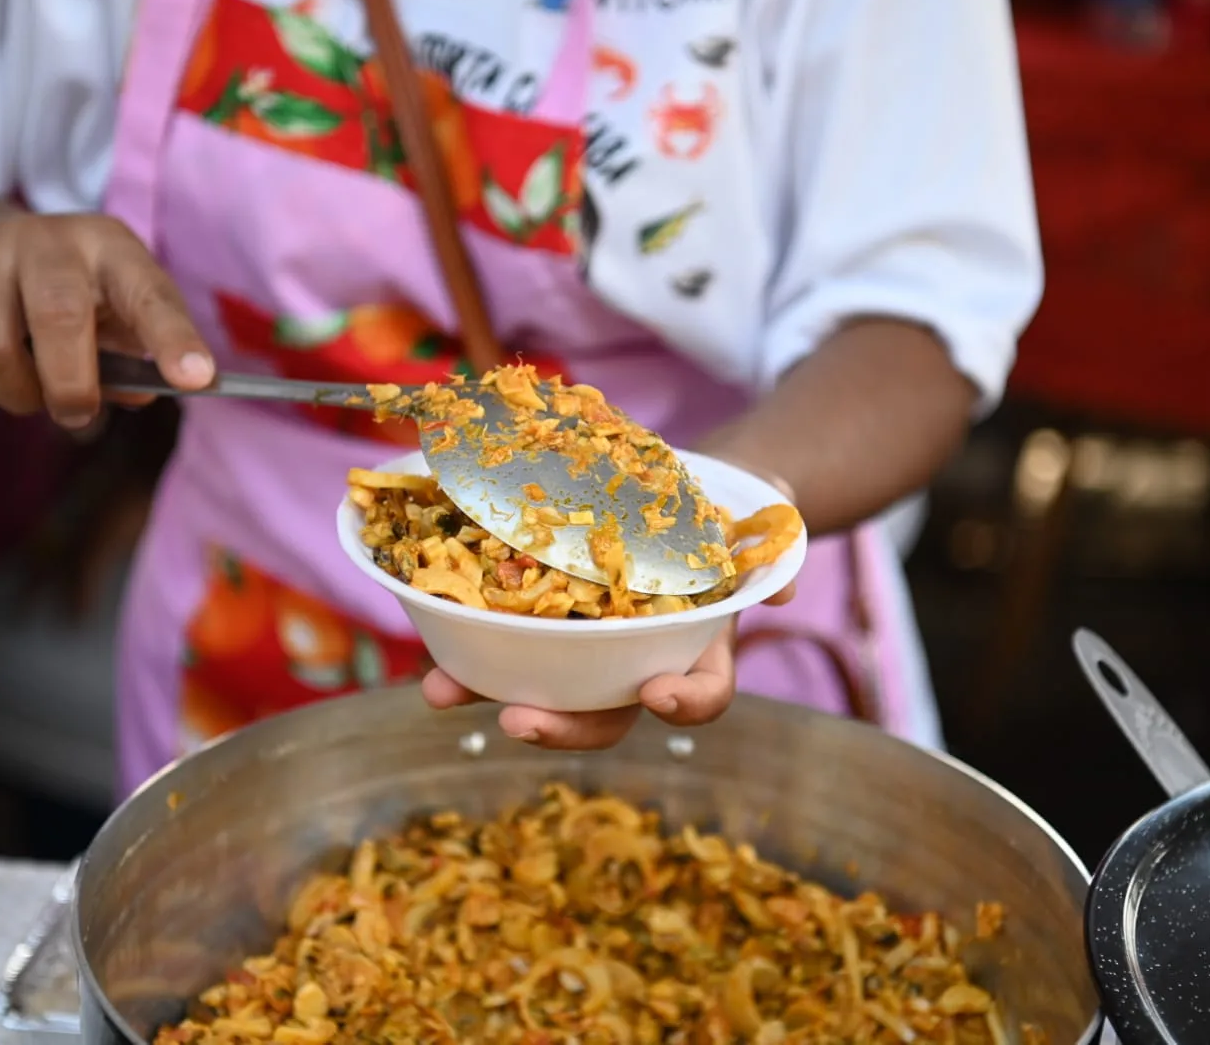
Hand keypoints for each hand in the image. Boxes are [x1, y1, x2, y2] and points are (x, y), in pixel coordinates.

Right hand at [0, 212, 214, 428]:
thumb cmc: (79, 291)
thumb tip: (143, 393)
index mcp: (110, 247)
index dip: (174, 339)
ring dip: (15, 395)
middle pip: (57, 319)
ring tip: (31, 395)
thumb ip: (140, 355)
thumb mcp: (122, 310)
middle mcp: (45, 240)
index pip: (149, 293)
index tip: (198, 380)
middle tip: (78, 412)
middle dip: (70, 386)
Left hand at [422, 463, 798, 748]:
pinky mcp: (540, 615)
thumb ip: (771, 545)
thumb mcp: (761, 512)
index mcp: (698, 645)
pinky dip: (464, 644)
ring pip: (539, 686)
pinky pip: (502, 638)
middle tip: (518, 721)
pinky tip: (428, 642)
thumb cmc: (729, 506)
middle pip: (604, 715)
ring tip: (440, 691)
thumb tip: (782, 587)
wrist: (679, 484)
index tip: (657, 694)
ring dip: (488, 694)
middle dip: (561, 725)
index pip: (702, 693)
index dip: (684, 703)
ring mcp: (584, 643)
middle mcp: (637, 659)